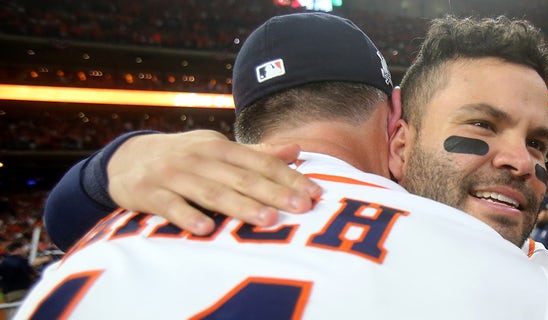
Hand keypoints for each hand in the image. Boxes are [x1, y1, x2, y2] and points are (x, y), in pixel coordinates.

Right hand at [107, 130, 321, 234]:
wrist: (127, 158)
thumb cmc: (185, 156)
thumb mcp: (218, 148)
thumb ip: (256, 153)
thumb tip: (296, 150)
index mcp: (220, 147)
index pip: (261, 162)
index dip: (289, 177)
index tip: (314, 193)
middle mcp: (200, 158)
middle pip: (242, 177)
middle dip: (274, 193)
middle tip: (301, 208)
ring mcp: (174, 175)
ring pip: (212, 192)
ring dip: (240, 206)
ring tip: (267, 220)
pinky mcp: (150, 192)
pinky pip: (171, 206)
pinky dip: (188, 216)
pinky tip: (206, 229)